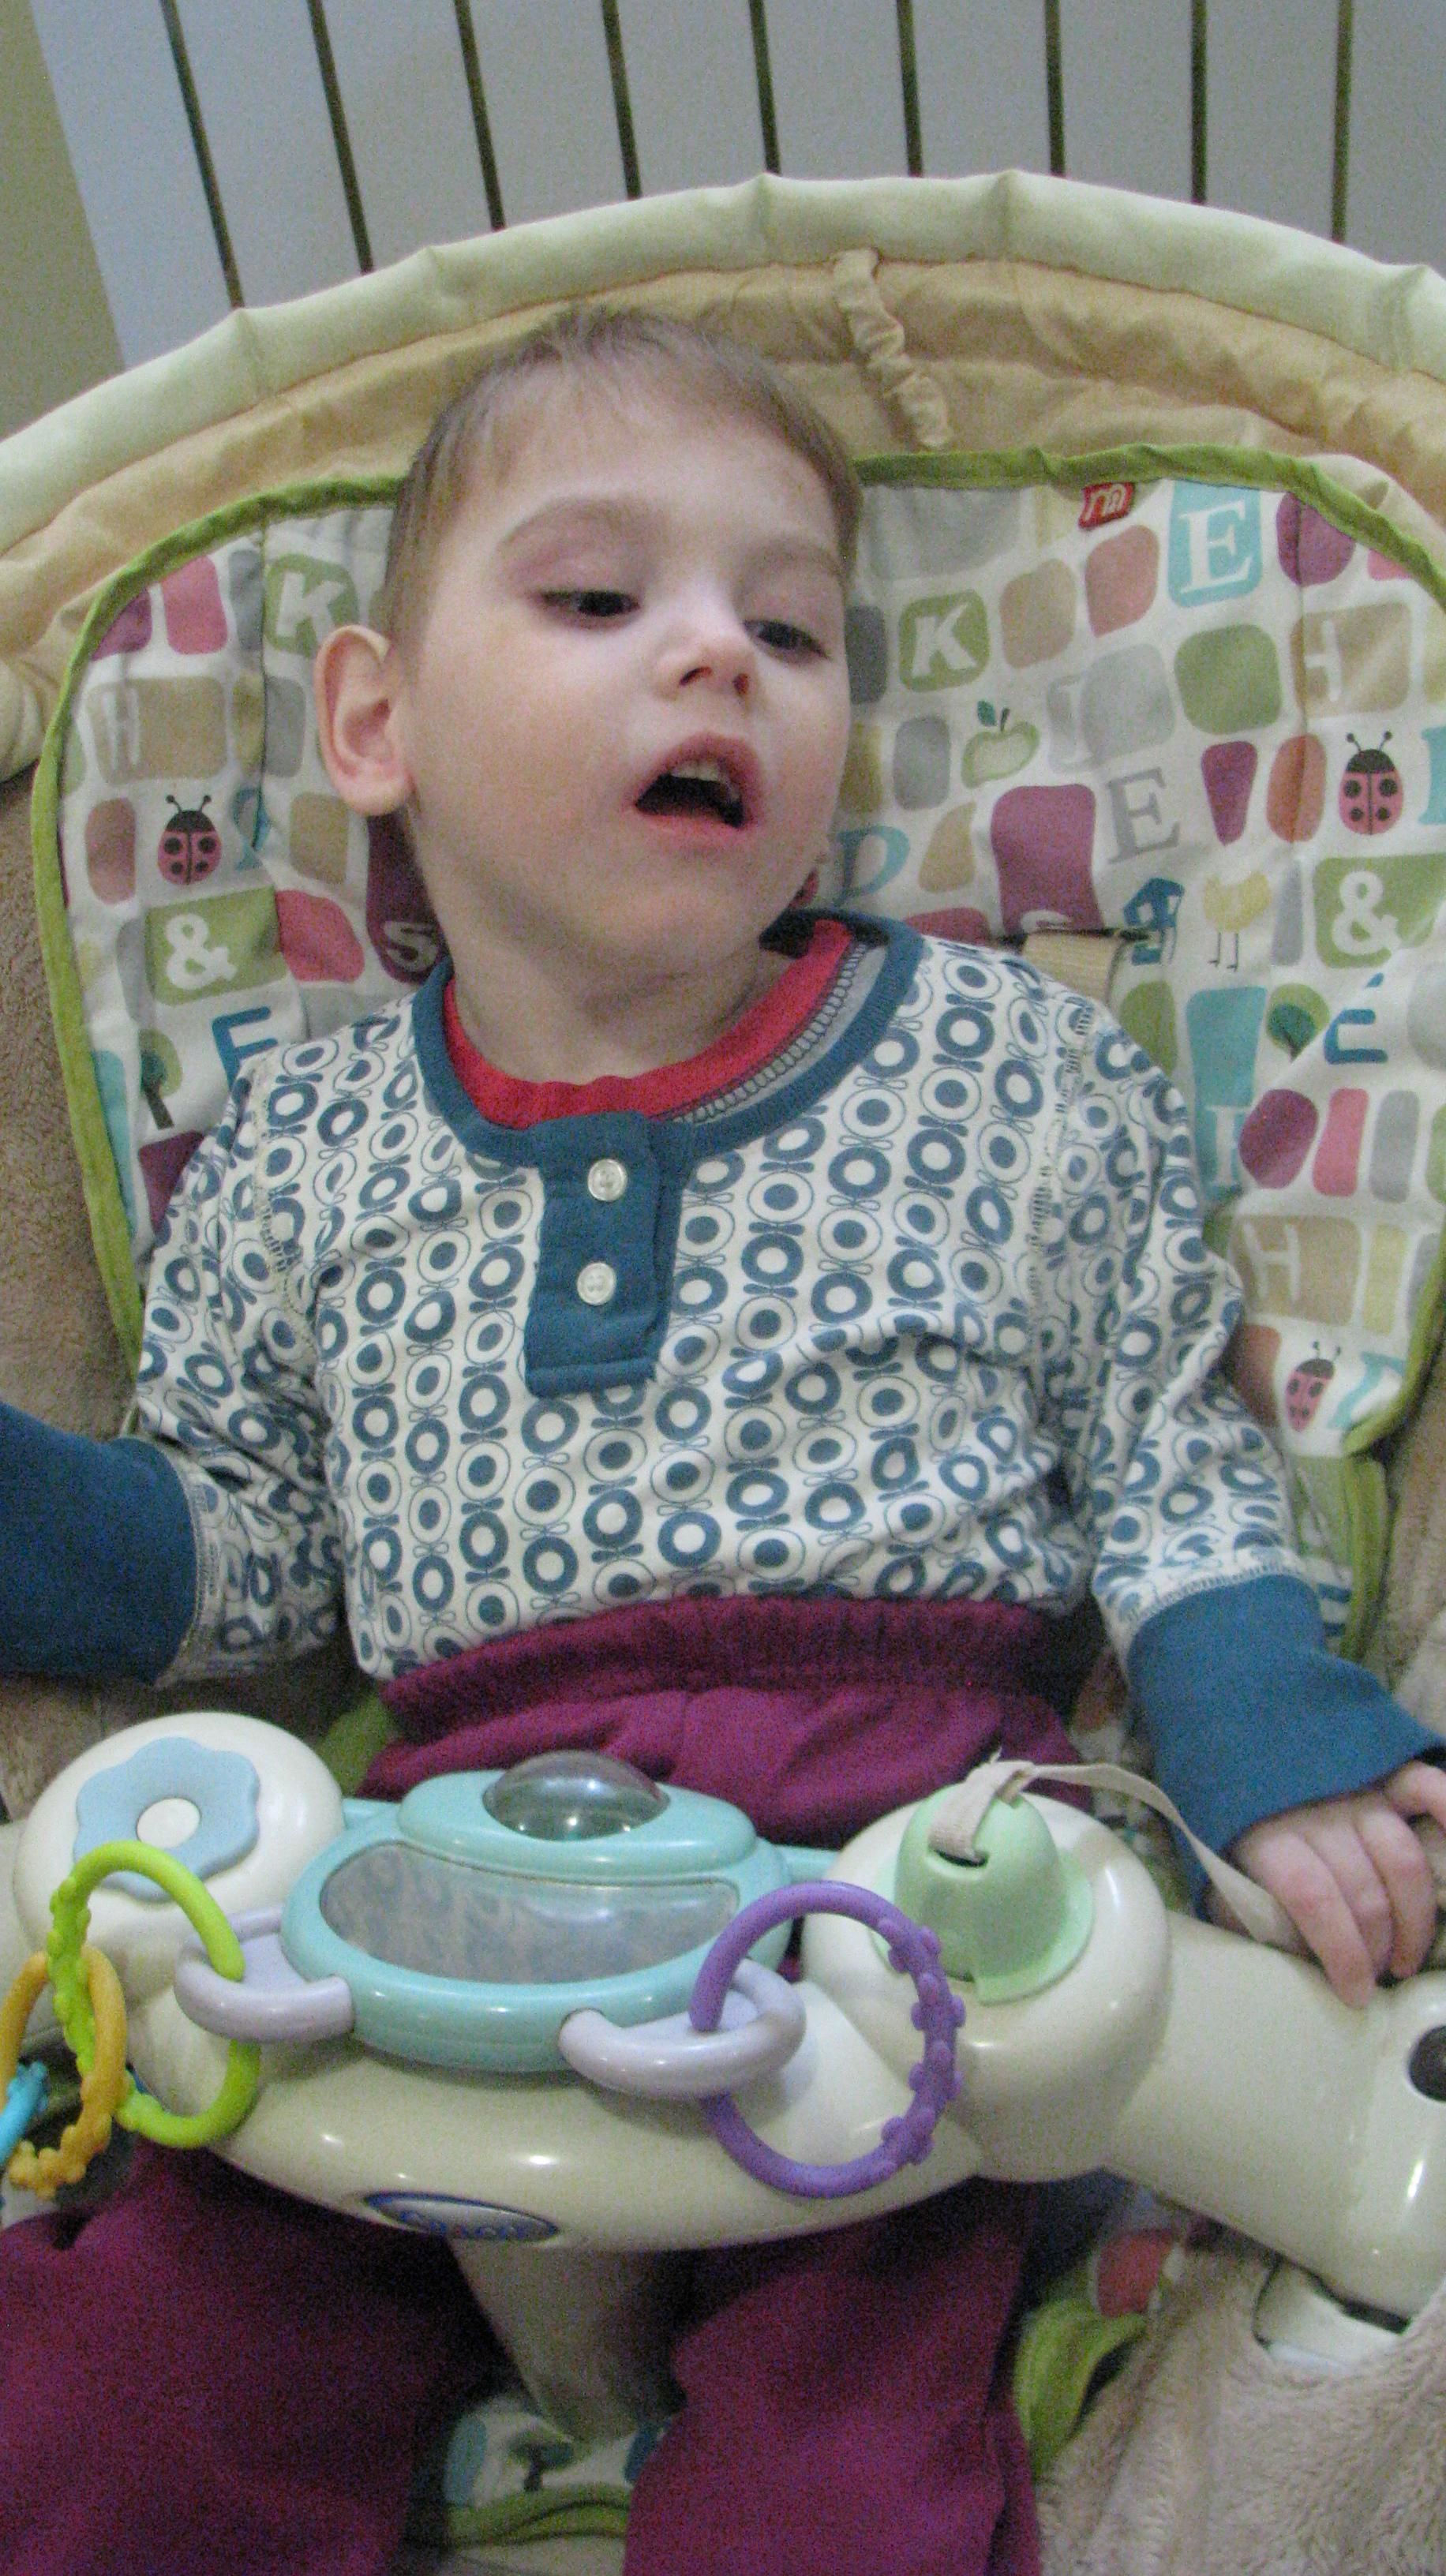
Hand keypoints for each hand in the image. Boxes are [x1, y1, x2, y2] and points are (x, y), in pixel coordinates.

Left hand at [1226, 1763, 1445, 2005]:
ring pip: (1402, 1859)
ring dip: (1413, 1918)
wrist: (1232, 1767)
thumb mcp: (1224, 1887)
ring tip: (1403, 1956)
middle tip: (1373, 1976)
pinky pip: (1424, 1787)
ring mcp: (1355, 1790)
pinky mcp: (1381, 1776)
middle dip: (1375, 1948)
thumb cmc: (1234, 1841)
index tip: (1356, 1993)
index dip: (1343, 1952)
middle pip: (1363, 1890)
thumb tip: (1296, 1966)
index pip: (1314, 1898)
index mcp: (1267, 1837)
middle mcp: (1316, 1809)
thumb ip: (1251, 1921)